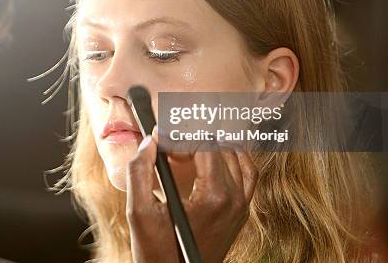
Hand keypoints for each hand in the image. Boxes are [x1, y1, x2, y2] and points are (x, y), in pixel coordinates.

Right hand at [126, 135, 257, 262]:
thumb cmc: (157, 253)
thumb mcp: (139, 212)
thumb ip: (140, 171)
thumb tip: (150, 141)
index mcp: (214, 197)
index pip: (204, 145)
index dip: (180, 136)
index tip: (159, 138)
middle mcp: (234, 199)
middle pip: (219, 148)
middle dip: (192, 140)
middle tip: (167, 144)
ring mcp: (241, 207)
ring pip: (236, 157)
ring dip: (211, 146)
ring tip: (184, 149)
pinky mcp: (240, 212)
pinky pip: (248, 175)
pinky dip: (233, 159)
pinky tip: (213, 158)